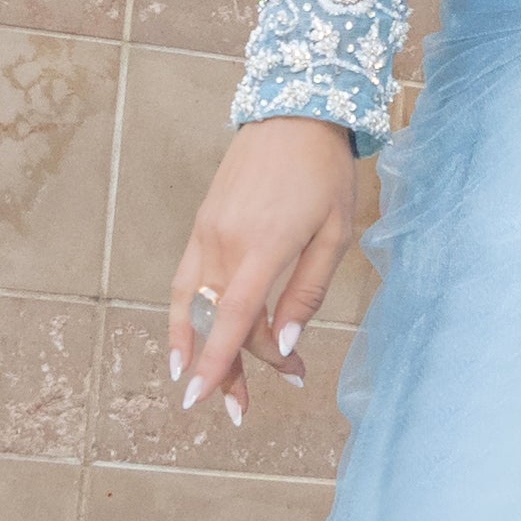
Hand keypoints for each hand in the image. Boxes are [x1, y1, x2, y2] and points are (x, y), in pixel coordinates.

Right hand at [171, 116, 363, 420]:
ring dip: (202, 350)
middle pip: (218, 321)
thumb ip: (308, 292)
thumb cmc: (325, 173)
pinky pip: (187, 280)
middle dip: (227, 369)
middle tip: (244, 409)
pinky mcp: (202, 224)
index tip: (207, 401)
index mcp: (264, 245)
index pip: (236, 319)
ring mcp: (208, 231)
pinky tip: (189, 342)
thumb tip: (287, 343)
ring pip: (198, 306)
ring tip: (213, 386)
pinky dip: (185, 316)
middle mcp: (226, 241)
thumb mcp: (335, 234)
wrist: (295, 111)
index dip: (219, 364)